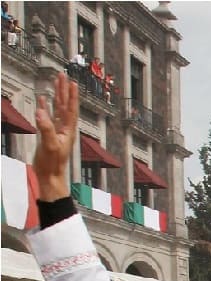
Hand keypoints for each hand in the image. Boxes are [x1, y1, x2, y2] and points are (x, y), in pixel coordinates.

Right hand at [32, 72, 77, 200]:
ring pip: (57, 108)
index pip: (71, 109)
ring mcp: (57, 130)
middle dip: (64, 90)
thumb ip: (46, 128)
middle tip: (62, 75)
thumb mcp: (50, 145)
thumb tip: (40, 111)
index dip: (71, 95)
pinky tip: (42, 99)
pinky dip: (45, 106)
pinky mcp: (49, 134)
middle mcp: (65, 128)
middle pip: (65, 105)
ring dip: (56, 95)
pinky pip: (48, 116)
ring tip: (55, 82)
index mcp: (68, 130)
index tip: (72, 82)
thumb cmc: (52, 164)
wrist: (49, 176)